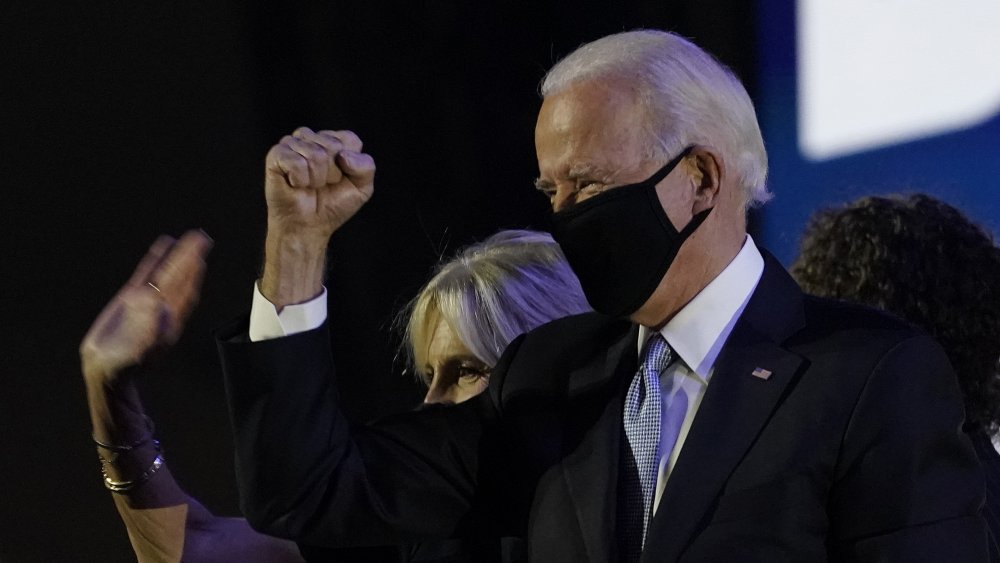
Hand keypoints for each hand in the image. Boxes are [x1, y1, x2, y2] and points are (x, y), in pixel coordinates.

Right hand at [80, 230, 212, 383]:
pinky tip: (163, 245)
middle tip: (203, 237)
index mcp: (169, 320)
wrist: (106, 371)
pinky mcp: (130, 297)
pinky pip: (145, 273)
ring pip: (165, 271)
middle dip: (190, 257)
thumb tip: (162, 310)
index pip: (183, 290)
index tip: (201, 256)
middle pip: (178, 276)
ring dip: (177, 254)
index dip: (192, 274)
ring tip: (189, 237)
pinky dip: (155, 258)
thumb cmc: (124, 367)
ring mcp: (147, 299)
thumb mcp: (139, 351)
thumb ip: (151, 332)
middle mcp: (161, 307)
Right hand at [264, 127, 375, 242]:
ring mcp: (292, 144)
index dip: (350, 166)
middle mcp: (312, 138)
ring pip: (315, 154)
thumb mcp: (362, 188)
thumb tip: (343, 155)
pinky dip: (300, 180)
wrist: (308, 226)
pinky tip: (295, 184)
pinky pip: (296, 162)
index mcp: (333, 141)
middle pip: (332, 146)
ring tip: (308, 186)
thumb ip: (366, 167)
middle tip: (322, 185)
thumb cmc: (332, 205)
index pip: (349, 140)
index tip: (340, 179)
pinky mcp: (276, 155)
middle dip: (332, 173)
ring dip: (316, 179)